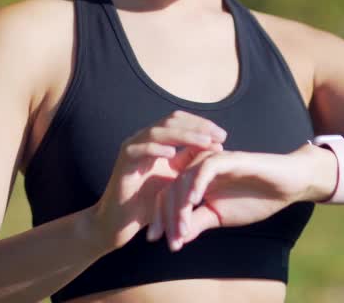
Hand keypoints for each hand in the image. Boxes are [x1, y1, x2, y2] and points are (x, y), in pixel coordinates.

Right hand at [87, 111, 227, 251]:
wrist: (121, 223)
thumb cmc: (149, 204)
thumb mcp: (176, 180)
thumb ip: (190, 162)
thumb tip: (215, 145)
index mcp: (156, 141)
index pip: (179, 121)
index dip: (201, 124)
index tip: (222, 135)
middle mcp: (143, 140)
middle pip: (171, 121)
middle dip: (197, 126)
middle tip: (219, 135)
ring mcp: (132, 148)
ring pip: (157, 131)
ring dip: (183, 135)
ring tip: (204, 142)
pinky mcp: (122, 162)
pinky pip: (139, 149)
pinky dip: (155, 148)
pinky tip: (172, 154)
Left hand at [148, 143, 323, 250]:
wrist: (287, 185)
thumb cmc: (256, 198)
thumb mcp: (221, 216)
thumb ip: (198, 223)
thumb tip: (176, 239)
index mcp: (195, 181)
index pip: (169, 196)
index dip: (160, 218)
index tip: (154, 240)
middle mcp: (198, 168)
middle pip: (171, 188)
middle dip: (166, 216)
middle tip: (165, 239)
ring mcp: (212, 160)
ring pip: (184, 179)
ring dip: (180, 206)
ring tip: (180, 229)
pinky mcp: (227, 157)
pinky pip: (206, 167)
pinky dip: (197, 183)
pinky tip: (193, 201)